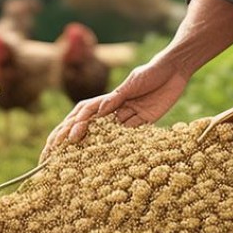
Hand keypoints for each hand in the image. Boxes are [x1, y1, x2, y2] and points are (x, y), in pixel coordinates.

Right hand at [44, 59, 187, 157]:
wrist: (174, 70)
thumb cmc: (150, 72)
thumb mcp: (133, 82)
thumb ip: (118, 96)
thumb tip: (100, 110)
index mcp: (109, 99)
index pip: (87, 114)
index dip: (76, 126)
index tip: (69, 138)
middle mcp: (115, 110)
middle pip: (89, 126)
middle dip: (72, 137)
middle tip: (58, 151)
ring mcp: (128, 117)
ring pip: (105, 135)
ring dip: (92, 147)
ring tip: (77, 161)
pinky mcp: (143, 123)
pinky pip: (128, 138)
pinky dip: (119, 148)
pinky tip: (110, 160)